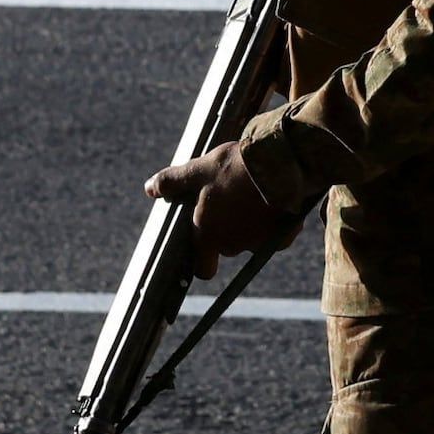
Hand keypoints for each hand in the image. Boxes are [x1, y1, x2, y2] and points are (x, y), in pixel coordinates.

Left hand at [148, 143, 300, 276]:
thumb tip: (149, 188)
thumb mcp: (198, 170)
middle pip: (227, 247)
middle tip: (228, 200)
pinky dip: (273, 220)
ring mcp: (261, 242)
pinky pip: (275, 232)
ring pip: (251, 238)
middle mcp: (234, 245)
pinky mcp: (285, 235)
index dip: (203, 260)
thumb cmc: (234, 169)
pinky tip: (272, 197)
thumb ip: (173, 182)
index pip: (203, 268)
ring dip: (250, 223)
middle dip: (228, 230)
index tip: (203, 244)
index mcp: (210, 235)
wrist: (280, 165)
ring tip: (251, 193)